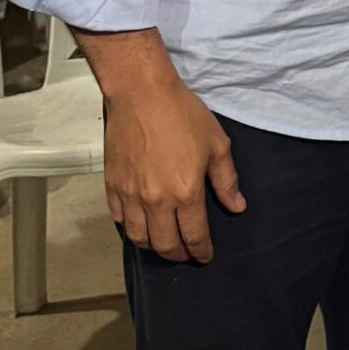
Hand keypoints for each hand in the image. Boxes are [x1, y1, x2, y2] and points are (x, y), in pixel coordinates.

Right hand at [103, 75, 244, 262]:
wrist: (142, 94)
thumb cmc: (182, 114)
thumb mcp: (217, 145)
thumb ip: (227, 181)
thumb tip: (236, 206)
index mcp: (185, 192)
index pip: (194, 235)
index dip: (201, 251)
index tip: (205, 256)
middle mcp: (155, 200)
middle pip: (165, 244)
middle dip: (178, 255)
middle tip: (186, 253)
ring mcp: (130, 194)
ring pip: (138, 237)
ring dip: (153, 245)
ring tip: (164, 242)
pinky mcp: (112, 185)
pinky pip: (118, 218)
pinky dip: (130, 227)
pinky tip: (140, 223)